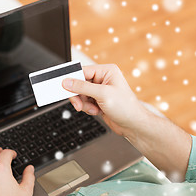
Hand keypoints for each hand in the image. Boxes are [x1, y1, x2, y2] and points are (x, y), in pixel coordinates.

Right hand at [63, 64, 191, 180]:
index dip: (72, 80)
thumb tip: (67, 82)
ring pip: (80, 94)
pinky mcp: (98, 100)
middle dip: (78, 95)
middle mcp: (103, 79)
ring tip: (93, 109)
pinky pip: (84, 102)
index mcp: (107, 71)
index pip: (82, 71)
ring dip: (83, 104)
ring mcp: (100, 90)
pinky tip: (96, 111)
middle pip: (79, 84)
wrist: (133, 125)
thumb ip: (82, 87)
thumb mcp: (102, 94)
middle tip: (78, 104)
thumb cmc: (125, 108)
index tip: (63, 86)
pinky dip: (87, 108)